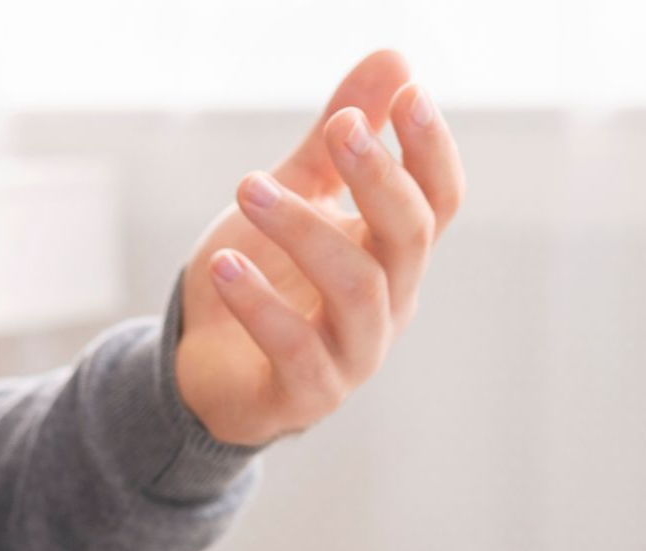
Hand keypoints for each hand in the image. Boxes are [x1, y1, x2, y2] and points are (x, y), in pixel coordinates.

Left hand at [176, 50, 465, 445]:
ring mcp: (353, 356)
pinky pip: (296, 348)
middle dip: (378, 178)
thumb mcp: (294, 198)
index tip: (408, 94)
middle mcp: (387, 307)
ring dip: (303, 230)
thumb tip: (394, 60)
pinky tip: (224, 264)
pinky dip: (260, 304)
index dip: (431, 151)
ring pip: (356, 288)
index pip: (437, 203)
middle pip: (408, 239)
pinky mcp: (308, 394)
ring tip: (248, 188)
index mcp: (392, 257)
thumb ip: (335, 142)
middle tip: (339, 129)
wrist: (208, 369)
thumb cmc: (263, 281)